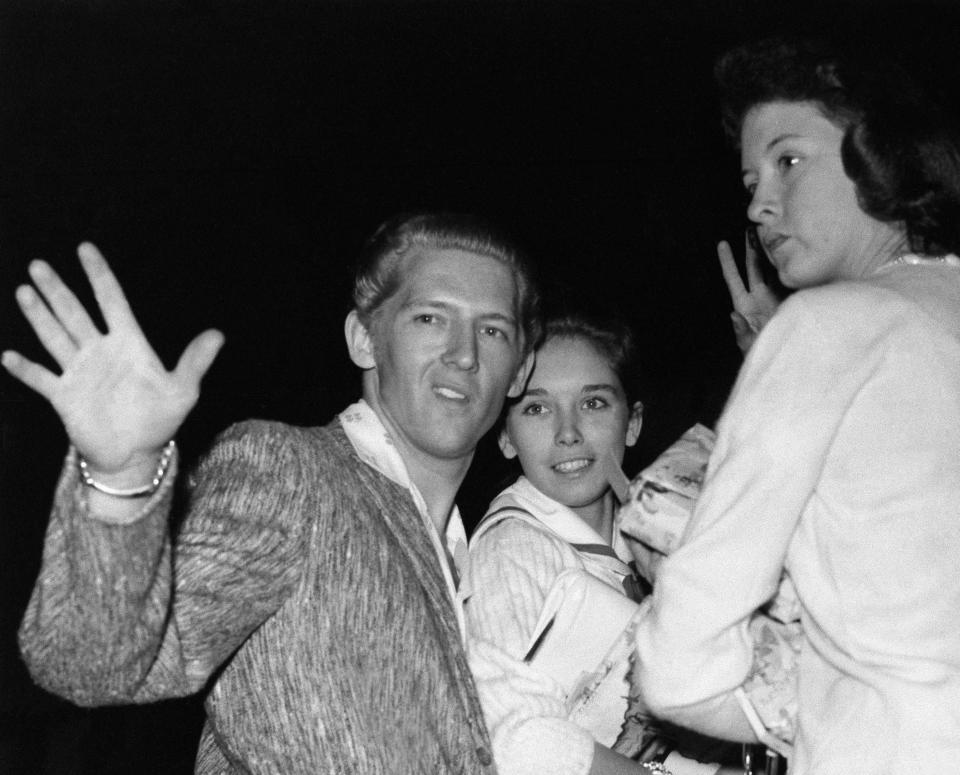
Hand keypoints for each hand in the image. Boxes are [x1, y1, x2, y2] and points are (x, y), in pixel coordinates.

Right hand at [2, 243, 223, 480]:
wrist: (135, 455)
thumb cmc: (160, 420)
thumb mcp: (183, 391)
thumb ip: (195, 362)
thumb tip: (218, 335)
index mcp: (129, 344)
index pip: (112, 301)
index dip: (99, 275)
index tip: (85, 248)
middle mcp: (100, 352)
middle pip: (75, 313)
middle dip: (57, 290)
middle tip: (38, 264)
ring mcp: (79, 372)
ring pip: (55, 337)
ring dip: (40, 316)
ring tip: (24, 290)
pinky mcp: (64, 397)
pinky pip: (41, 379)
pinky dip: (25, 369)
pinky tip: (8, 355)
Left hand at [717, 232, 779, 354]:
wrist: (788, 358)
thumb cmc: (763, 354)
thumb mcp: (749, 345)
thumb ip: (741, 331)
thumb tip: (732, 314)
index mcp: (744, 305)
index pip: (733, 279)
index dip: (727, 262)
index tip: (722, 244)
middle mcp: (759, 297)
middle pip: (753, 267)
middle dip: (751, 248)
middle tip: (751, 227)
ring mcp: (775, 296)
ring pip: (772, 269)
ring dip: (771, 252)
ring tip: (770, 232)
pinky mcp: (791, 298)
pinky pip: (788, 278)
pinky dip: (787, 265)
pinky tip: (790, 250)